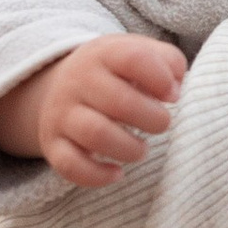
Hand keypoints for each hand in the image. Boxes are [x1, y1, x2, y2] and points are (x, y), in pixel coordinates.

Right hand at [0, 36, 188, 186]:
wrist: (59, 86)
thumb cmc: (115, 73)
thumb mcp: (139, 52)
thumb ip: (169, 61)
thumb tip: (175, 90)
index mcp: (103, 54)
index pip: (133, 58)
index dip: (161, 78)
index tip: (172, 95)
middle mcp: (78, 81)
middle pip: (120, 102)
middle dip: (153, 119)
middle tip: (160, 124)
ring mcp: (62, 114)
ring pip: (95, 135)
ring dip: (130, 149)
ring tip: (141, 149)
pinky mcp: (52, 144)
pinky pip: (70, 165)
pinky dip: (97, 175)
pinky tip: (117, 173)